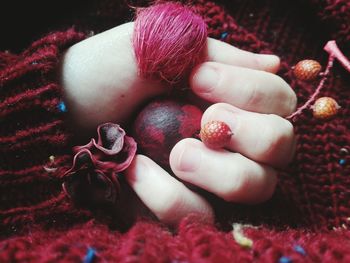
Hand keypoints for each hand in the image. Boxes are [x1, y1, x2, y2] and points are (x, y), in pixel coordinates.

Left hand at [61, 23, 295, 225]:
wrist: (62, 111)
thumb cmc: (108, 73)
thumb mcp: (163, 46)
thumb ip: (220, 54)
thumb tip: (274, 64)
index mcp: (230, 97)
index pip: (279, 100)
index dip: (252, 92)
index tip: (197, 79)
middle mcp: (230, 139)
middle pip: (280, 148)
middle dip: (251, 134)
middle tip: (205, 122)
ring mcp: (209, 178)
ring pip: (255, 189)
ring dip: (217, 171)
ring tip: (174, 154)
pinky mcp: (182, 207)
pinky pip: (199, 216)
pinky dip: (166, 195)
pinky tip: (135, 171)